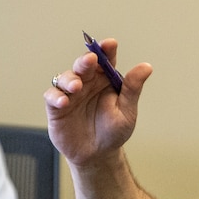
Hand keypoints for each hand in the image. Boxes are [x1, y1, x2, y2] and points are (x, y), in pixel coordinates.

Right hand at [44, 38, 152, 166]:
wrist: (98, 155)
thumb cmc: (113, 132)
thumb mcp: (127, 111)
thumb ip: (132, 89)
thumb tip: (146, 67)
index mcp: (105, 81)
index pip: (106, 60)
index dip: (106, 50)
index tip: (110, 44)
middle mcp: (87, 83)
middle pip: (83, 65)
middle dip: (86, 61)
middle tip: (90, 60)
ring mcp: (71, 94)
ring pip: (65, 77)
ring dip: (70, 79)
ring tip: (77, 87)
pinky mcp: (57, 107)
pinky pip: (52, 95)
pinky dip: (56, 96)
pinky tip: (65, 101)